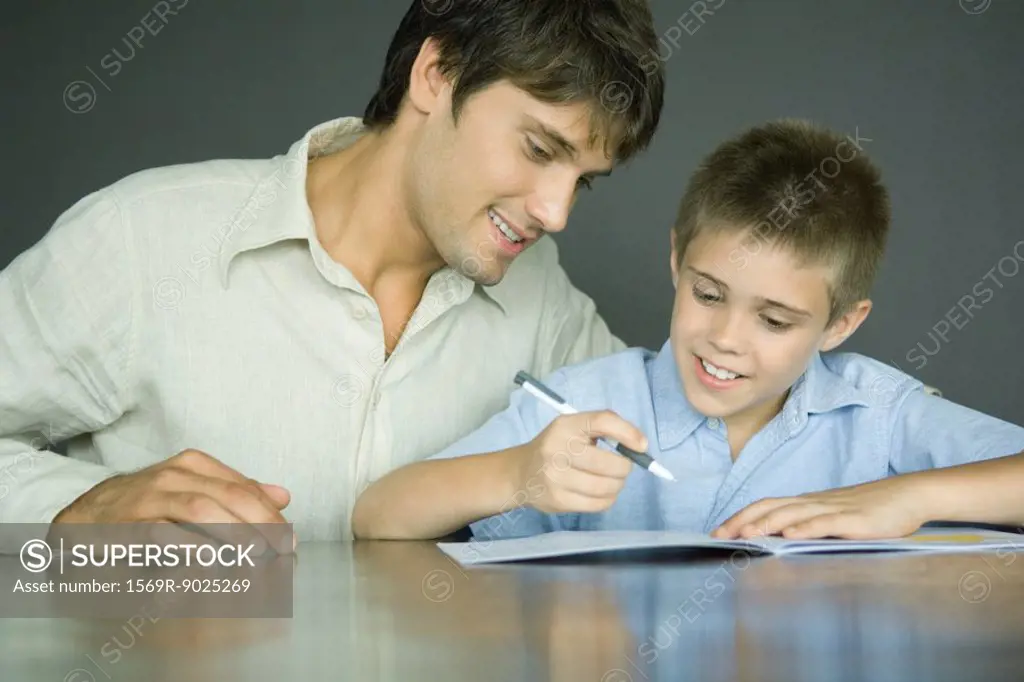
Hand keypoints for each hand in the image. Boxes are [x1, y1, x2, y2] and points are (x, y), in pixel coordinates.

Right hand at [52, 449, 294, 552]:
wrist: (82, 518)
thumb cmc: (144, 507)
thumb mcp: (192, 491)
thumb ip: (236, 492)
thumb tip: (283, 496)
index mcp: (195, 465)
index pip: (244, 487)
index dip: (270, 514)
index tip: (290, 539)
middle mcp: (174, 474)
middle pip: (229, 496)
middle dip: (261, 524)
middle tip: (281, 550)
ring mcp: (150, 496)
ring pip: (202, 510)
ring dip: (234, 534)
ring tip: (257, 556)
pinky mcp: (128, 523)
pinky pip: (164, 534)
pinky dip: (190, 548)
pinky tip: (212, 563)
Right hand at [514, 410, 646, 513]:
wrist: (521, 472)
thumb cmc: (557, 446)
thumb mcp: (574, 427)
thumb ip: (604, 427)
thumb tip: (640, 445)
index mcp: (565, 426)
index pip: (602, 421)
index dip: (627, 433)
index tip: (642, 445)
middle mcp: (557, 449)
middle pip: (609, 463)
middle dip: (624, 468)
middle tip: (621, 468)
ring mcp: (556, 477)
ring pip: (606, 487)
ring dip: (617, 486)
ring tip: (612, 481)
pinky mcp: (558, 500)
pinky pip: (597, 504)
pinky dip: (607, 499)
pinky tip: (601, 493)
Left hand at [711, 476, 930, 540]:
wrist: (907, 495)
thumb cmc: (869, 510)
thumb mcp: (833, 517)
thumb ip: (809, 525)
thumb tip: (780, 540)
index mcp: (806, 502)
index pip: (765, 506)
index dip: (740, 517)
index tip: (718, 532)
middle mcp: (813, 502)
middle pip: (770, 507)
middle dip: (742, 521)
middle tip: (719, 536)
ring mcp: (833, 509)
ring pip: (792, 513)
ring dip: (766, 523)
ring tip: (745, 534)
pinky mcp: (854, 519)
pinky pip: (825, 522)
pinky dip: (805, 527)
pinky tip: (791, 535)